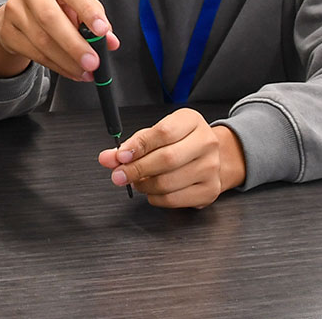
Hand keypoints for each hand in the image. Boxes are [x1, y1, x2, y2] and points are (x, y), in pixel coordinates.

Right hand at [0, 0, 119, 79]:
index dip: (87, 10)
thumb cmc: (57, 4)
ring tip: (86, 71)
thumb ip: (96, 19)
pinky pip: (34, 53)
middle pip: (50, 17)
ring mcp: (14, 9)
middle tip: (93, 62)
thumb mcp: (78, 4)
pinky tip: (71, 71)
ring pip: (41, 40)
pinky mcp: (6, 31)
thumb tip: (110, 41)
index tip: (102, 30)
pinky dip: (56, 66)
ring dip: (67, 60)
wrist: (21, 12)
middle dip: (74, 44)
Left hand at [98, 108, 246, 208]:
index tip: (120, 155)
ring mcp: (211, 168)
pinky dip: (155, 198)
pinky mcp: (209, 190)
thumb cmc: (180, 143)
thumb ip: (131, 145)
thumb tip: (108, 158)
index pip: (163, 132)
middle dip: (137, 169)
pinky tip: (152, 191)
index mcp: (191, 121)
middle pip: (167, 159)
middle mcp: (206, 143)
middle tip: (119, 174)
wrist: (213, 158)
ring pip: (168, 182)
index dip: (138, 146)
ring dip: (144, 185)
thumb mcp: (156, 134)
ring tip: (137, 181)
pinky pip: (174, 199)